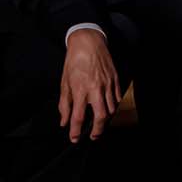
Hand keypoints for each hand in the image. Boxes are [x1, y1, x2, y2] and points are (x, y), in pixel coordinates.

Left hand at [58, 28, 118, 142]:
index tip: (74, 138)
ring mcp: (108, 84)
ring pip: (112, 109)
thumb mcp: (64, 83)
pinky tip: (109, 110)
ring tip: (100, 124)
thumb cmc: (74, 62)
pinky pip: (117, 98)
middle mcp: (95, 88)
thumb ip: (64, 104)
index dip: (75, 131)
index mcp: (80, 89)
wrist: (89, 43)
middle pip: (101, 116)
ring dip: (106, 120)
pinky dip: (114, 107)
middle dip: (97, 130)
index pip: (78, 116)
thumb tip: (64, 121)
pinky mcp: (115, 79)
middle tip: (93, 136)